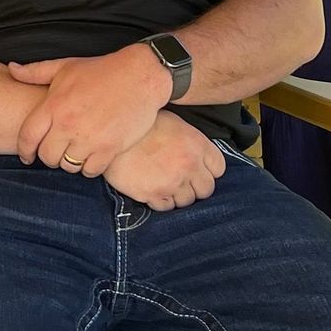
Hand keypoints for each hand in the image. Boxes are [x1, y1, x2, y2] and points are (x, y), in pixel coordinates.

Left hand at [12, 46, 171, 175]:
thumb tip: (12, 70)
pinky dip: (89, 167)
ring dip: (69, 162)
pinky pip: (90, 171)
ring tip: (74, 152)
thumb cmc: (102, 70)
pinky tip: (91, 156)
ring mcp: (90, 138)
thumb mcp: (65, 66)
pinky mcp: (110, 148)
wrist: (141, 76)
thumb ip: (35, 72)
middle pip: (47, 156)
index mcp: (54, 105)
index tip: (26, 155)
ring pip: (68, 166)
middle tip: (56, 150)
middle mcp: (68, 124)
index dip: (24, 150)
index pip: (27, 137)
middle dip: (48, 156)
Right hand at [102, 113, 226, 210]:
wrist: (111, 132)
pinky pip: (166, 207)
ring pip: (187, 201)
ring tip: (163, 184)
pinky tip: (151, 188)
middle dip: (195, 187)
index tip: (197, 170)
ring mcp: (172, 182)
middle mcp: (189, 165)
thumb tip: (198, 155)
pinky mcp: (153, 194)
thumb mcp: (173, 123)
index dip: (208, 171)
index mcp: (197, 145)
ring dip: (177, 195)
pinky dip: (160, 200)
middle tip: (181, 181)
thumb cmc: (142, 126)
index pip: (219, 169)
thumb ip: (191, 141)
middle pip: (206, 189)